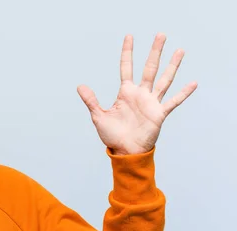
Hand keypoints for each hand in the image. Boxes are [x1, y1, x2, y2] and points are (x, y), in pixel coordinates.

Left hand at [77, 33, 197, 154]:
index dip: (127, 52)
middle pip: (149, 68)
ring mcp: (151, 102)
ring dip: (172, 65)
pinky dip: (183, 93)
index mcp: (125, 92)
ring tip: (180, 50)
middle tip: (160, 34)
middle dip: (155, 52)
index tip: (129, 37)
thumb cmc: (112, 135)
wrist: (125, 151)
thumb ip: (91, 100)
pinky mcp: (159, 114)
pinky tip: (193, 83)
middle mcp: (140, 94)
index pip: (126, 67)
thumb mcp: (99, 116)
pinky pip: (173, 101)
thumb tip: (79, 86)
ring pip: (164, 79)